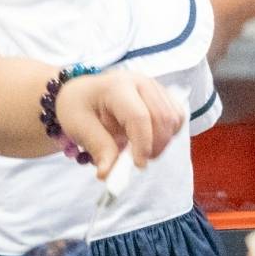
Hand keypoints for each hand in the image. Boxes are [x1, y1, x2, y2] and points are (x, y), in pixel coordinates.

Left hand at [54, 68, 182, 176]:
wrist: (82, 94)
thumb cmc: (77, 107)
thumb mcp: (79, 128)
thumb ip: (99, 148)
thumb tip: (108, 173)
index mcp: (116, 86)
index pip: (139, 117)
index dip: (142, 145)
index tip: (137, 166)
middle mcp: (140, 82)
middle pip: (162, 118)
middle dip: (155, 146)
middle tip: (137, 162)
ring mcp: (154, 86)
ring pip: (174, 118)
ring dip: (162, 141)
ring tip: (140, 149)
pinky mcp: (162, 95)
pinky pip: (177, 117)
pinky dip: (168, 134)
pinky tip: (150, 139)